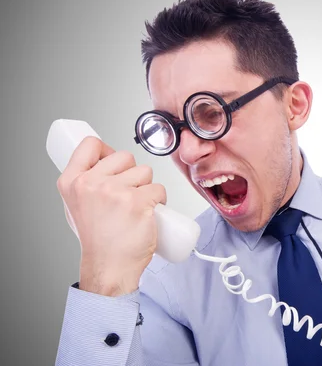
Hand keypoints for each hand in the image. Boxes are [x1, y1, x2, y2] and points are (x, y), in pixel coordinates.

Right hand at [56, 136, 166, 295]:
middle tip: (126, 196)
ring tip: (135, 207)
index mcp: (72, 181)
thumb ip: (88, 181)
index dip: (107, 150)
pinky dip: (160, 200)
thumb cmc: (98, 238)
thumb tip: (105, 159)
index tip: (114, 164)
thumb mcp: (78, 204)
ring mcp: (115, 191)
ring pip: (145, 171)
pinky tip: (148, 213)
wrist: (109, 267)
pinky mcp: (138, 201)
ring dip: (147, 186)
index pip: (90, 144)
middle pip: (124, 156)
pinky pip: (159, 188)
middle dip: (132, 173)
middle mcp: (90, 183)